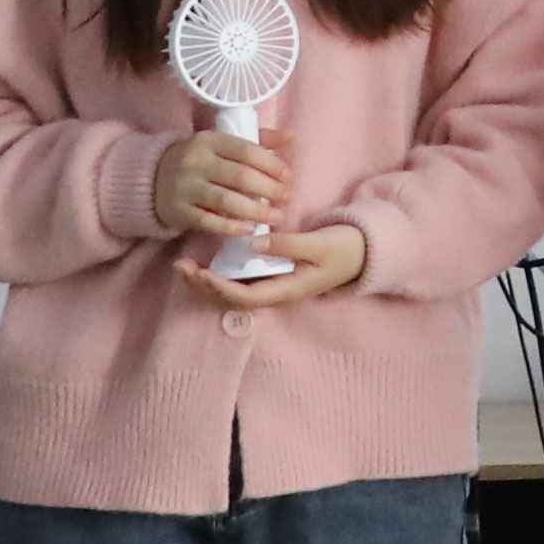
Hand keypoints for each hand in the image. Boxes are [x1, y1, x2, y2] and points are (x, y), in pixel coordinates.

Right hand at [152, 128, 294, 239]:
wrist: (152, 178)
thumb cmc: (200, 161)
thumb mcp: (222, 144)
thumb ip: (257, 141)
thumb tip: (291, 137)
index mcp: (209, 140)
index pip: (247, 150)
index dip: (272, 164)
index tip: (289, 177)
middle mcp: (195, 161)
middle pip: (240, 176)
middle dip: (270, 189)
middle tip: (288, 198)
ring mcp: (185, 187)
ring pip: (226, 200)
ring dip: (256, 211)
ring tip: (277, 217)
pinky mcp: (178, 211)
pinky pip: (209, 221)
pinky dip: (232, 227)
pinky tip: (250, 230)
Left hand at [190, 224, 366, 307]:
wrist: (363, 254)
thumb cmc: (342, 249)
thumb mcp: (318, 244)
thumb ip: (286, 244)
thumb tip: (253, 244)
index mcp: (287, 290)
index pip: (245, 296)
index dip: (220, 288)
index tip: (202, 272)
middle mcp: (276, 294)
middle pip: (232, 299)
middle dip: (204, 287)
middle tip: (181, 267)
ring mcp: (273, 287)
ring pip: (232, 293)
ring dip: (207, 283)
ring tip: (185, 266)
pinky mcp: (272, 277)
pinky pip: (240, 282)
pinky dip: (219, 276)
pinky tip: (206, 262)